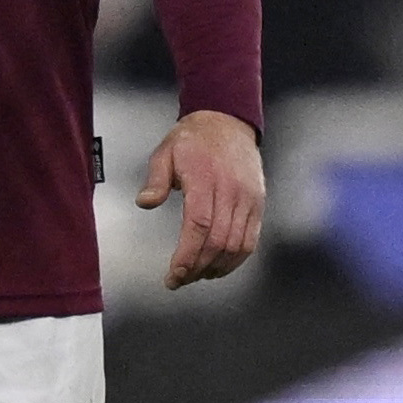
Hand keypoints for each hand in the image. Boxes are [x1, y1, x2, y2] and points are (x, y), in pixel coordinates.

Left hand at [137, 108, 264, 289]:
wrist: (227, 121)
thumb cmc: (191, 140)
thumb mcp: (164, 152)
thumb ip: (155, 180)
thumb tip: (144, 204)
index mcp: (206, 180)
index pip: (199, 226)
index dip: (187, 256)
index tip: (173, 275)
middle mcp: (232, 191)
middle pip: (219, 241)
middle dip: (198, 268)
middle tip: (178, 281)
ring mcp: (249, 199)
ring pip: (238, 245)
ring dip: (217, 268)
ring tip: (195, 277)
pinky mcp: (258, 204)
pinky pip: (251, 240)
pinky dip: (235, 259)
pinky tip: (217, 268)